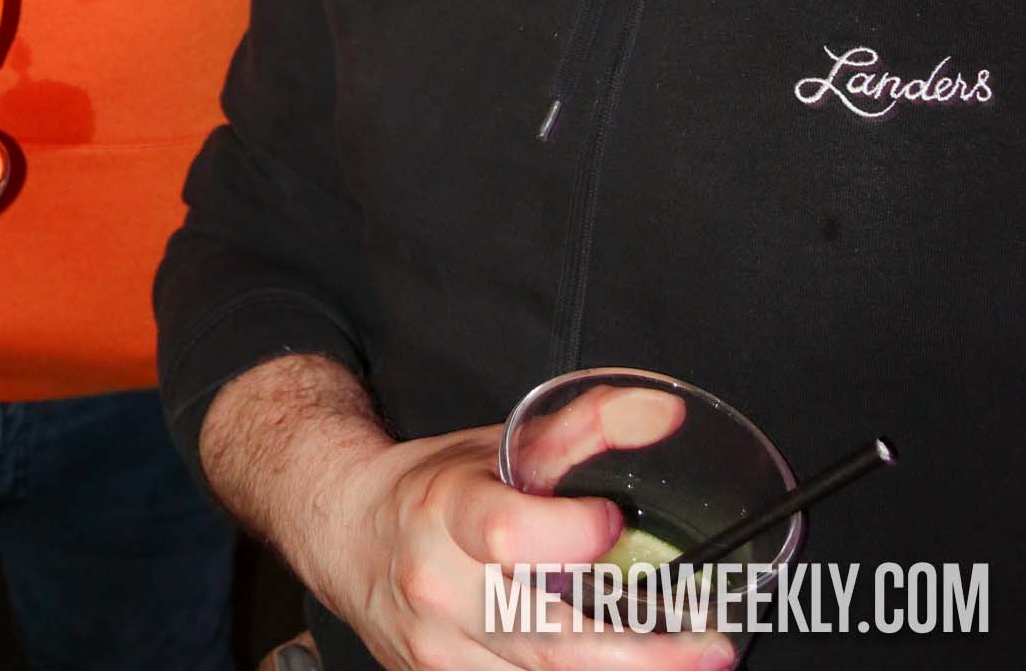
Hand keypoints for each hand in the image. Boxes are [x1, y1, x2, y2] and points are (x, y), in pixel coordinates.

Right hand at [319, 388, 732, 669]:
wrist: (347, 538)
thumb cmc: (434, 488)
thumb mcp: (496, 442)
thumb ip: (584, 428)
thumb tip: (666, 413)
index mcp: (447, 513)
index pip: (509, 537)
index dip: (570, 535)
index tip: (615, 524)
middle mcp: (440, 592)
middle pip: (546, 640)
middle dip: (641, 655)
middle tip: (712, 650)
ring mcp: (441, 657)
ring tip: (689, 664)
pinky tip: (625, 668)